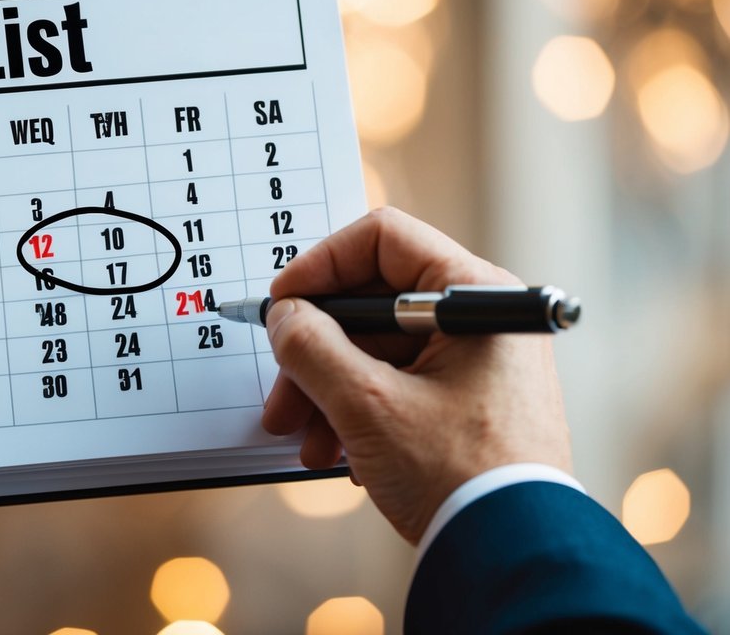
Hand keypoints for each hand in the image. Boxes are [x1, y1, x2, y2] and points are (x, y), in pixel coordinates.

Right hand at [261, 207, 571, 543]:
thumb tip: (284, 316)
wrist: (516, 557)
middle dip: (315, 352)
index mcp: (475, 295)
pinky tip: (340, 456)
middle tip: (281, 394)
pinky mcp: (470, 401)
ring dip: (329, 391)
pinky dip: (360, 412)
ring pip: (380, 351)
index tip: (281, 304)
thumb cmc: (461, 476)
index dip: (320, 265)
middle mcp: (482, 318)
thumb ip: (312, 348)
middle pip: (373, 305)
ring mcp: (478, 362)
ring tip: (304, 442)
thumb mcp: (367, 405)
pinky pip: (400, 384)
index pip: (382, 240)